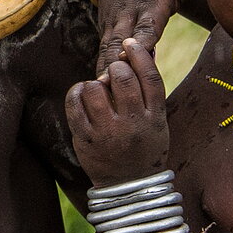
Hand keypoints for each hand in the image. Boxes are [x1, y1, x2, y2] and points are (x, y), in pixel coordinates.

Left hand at [66, 38, 169, 184]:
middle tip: (114, 72)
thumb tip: (140, 54)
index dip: (140, 55)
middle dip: (116, 67)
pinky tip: (81, 95)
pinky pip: (74, 105)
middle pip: (122, 78)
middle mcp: (133, 124)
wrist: (129, 188)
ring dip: (95, 83)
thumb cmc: (144, 147)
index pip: (150, 78)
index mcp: (155, 118)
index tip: (131, 43)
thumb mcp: (157, 122)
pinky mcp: (86, 139)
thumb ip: (150, 93)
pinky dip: (76, 93)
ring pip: (95, 88)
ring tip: (98, 91)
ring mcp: (108, 133)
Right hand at [90, 0, 192, 79]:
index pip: (147, 27)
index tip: (134, 57)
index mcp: (149, 6)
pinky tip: (99, 89)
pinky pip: (102, 51)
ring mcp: (113, 23)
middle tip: (111, 85)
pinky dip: (100, 67)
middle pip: (120, 43)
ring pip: (107, 49)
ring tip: (101, 91)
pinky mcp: (104, 29)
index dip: (142, 43)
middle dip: (115, 64)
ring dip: (104, 69)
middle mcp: (128, 16)